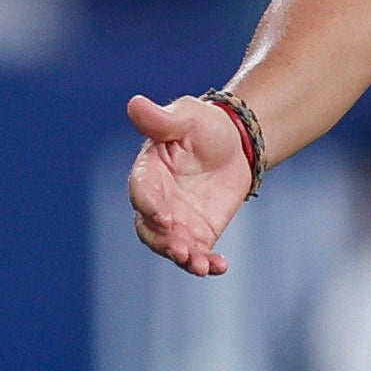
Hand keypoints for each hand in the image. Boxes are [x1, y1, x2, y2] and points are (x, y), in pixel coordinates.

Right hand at [126, 93, 251, 276]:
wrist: (235, 144)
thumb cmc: (204, 126)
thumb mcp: (187, 116)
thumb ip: (162, 119)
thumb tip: (135, 104)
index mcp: (149, 171)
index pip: (141, 191)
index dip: (150, 205)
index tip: (165, 217)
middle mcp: (157, 200)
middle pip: (150, 227)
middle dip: (164, 241)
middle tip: (182, 250)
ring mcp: (176, 219)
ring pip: (171, 245)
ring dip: (183, 257)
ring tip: (200, 266)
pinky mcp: (198, 232)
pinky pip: (198, 252)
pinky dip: (206, 262)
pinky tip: (219, 266)